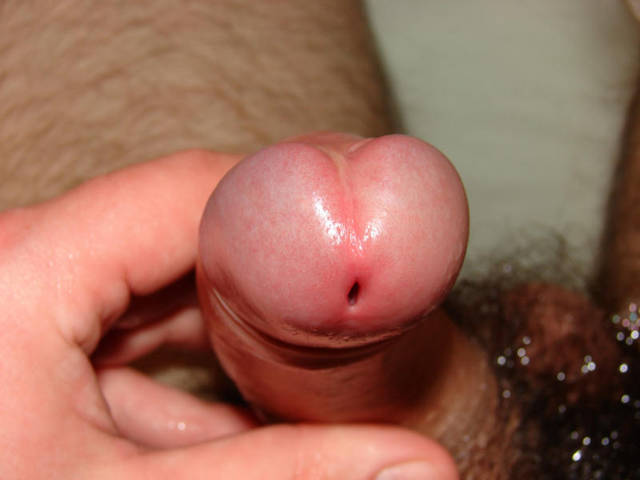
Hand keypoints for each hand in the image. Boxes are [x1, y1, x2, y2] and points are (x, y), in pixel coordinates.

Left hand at [0, 149, 455, 478]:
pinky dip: (192, 367)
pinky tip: (247, 406)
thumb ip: (285, 476)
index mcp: (20, 269)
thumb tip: (423, 469)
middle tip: (355, 302)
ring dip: (239, 332)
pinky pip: (132, 330)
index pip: (192, 190)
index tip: (363, 231)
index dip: (291, 203)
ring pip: (163, 287)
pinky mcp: (29, 337)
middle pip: (184, 235)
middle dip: (273, 280)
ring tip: (315, 358)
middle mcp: (20, 262)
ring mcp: (23, 297)